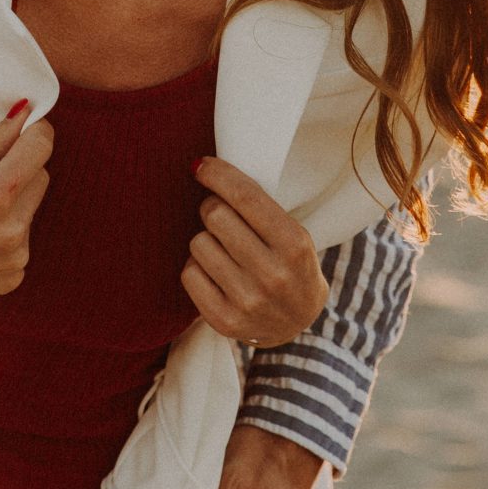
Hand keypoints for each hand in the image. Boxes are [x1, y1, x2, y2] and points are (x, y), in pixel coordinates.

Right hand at [0, 104, 53, 315]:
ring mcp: (16, 257)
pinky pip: (23, 240)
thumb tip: (26, 114)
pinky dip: (6, 233)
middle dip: (20, 168)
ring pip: (31, 210)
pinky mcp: (13, 277)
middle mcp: (13, 229)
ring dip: (13, 203)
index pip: (42, 147)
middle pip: (40, 177)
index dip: (33, 132)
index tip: (21, 129)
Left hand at [183, 158, 326, 345]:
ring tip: (223, 250)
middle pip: (216, 215)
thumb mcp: (292, 233)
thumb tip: (204, 169)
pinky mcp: (225, 321)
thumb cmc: (289, 265)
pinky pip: (189, 274)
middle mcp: (273, 275)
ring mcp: (248, 301)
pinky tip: (215, 272)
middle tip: (219, 215)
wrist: (298, 322)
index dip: (217, 174)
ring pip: (199, 243)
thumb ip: (258, 206)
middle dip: (212, 207)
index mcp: (294, 245)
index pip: (245, 196)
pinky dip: (197, 267)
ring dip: (205, 239)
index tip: (200, 166)